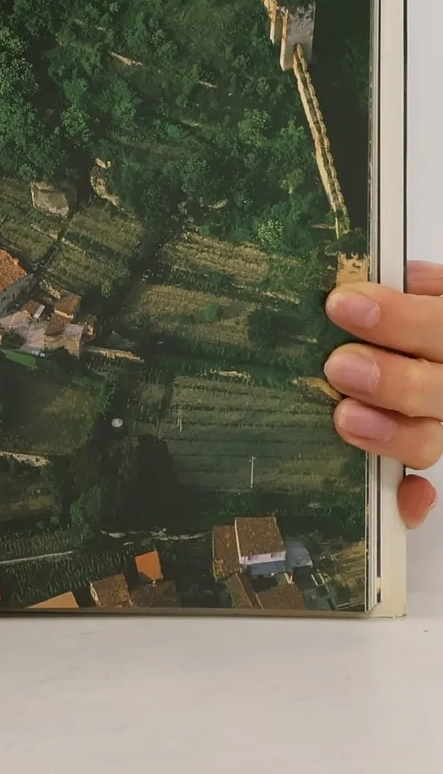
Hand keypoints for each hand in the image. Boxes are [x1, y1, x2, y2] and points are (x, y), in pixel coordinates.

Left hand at [324, 262, 442, 528]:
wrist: (421, 355)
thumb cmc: (413, 318)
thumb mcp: (424, 291)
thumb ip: (414, 286)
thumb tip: (401, 277)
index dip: (401, 319)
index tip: (343, 304)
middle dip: (394, 380)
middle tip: (340, 367)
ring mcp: (441, 419)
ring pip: (433, 437)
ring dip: (393, 433)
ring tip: (346, 418)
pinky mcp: (422, 453)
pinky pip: (421, 483)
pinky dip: (410, 495)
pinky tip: (403, 497)